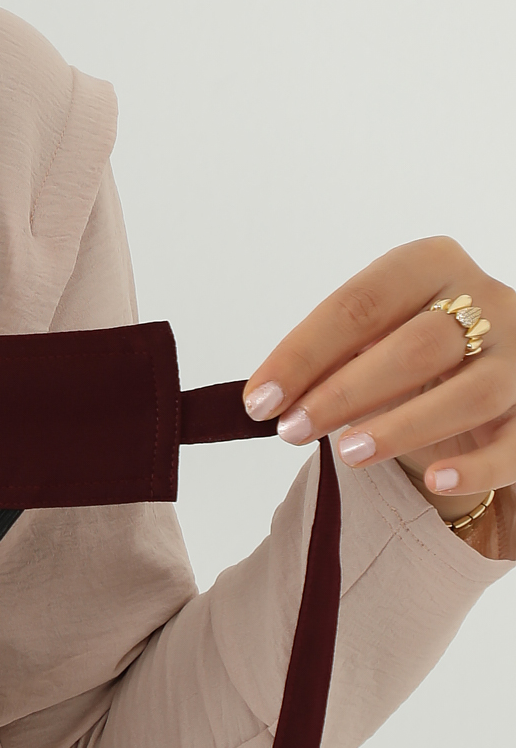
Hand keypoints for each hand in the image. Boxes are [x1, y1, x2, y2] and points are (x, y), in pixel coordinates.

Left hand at [242, 238, 512, 548]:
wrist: (487, 373)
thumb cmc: (413, 354)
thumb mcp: (374, 338)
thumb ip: (332, 358)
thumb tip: (268, 399)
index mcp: (432, 265)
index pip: (362, 303)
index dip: (305, 352)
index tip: (259, 399)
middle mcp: (486, 301)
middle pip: (417, 346)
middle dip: (345, 392)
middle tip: (291, 430)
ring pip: (469, 393)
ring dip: (402, 427)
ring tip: (346, 454)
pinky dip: (477, 466)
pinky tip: (436, 481)